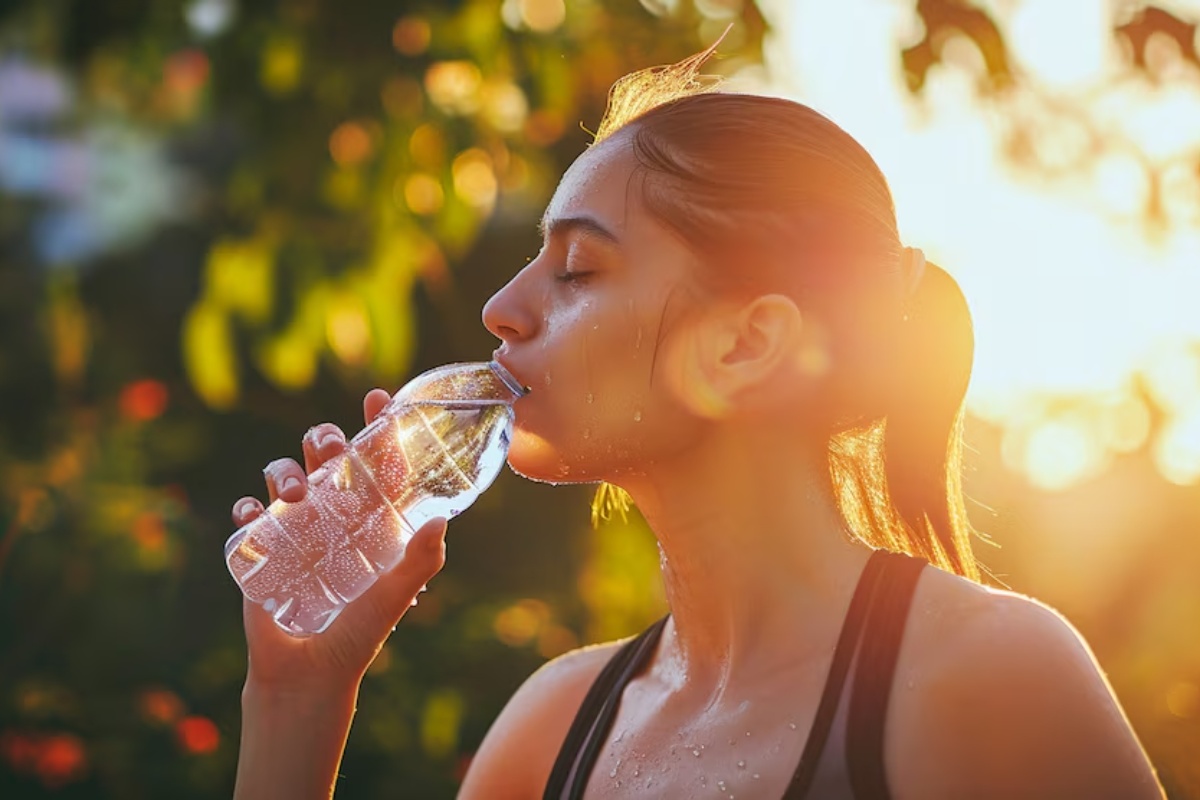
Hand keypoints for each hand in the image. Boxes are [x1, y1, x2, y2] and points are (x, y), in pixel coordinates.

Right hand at [229, 388, 446, 695]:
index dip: (377, 426)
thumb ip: (422, 558)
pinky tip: (255, 514)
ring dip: (284, 470)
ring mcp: (294, 527)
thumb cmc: (361, 631)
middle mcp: (332, 512)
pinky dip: (247, 506)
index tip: (379, 398)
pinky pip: (247, 513)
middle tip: (331, 449)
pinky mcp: (260, 547)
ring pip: (282, 472)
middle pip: (324, 454)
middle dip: (324, 438)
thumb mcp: (398, 592)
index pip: (374, 459)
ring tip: (294, 495)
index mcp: (368, 514)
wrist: (311, 671)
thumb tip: (442, 518)